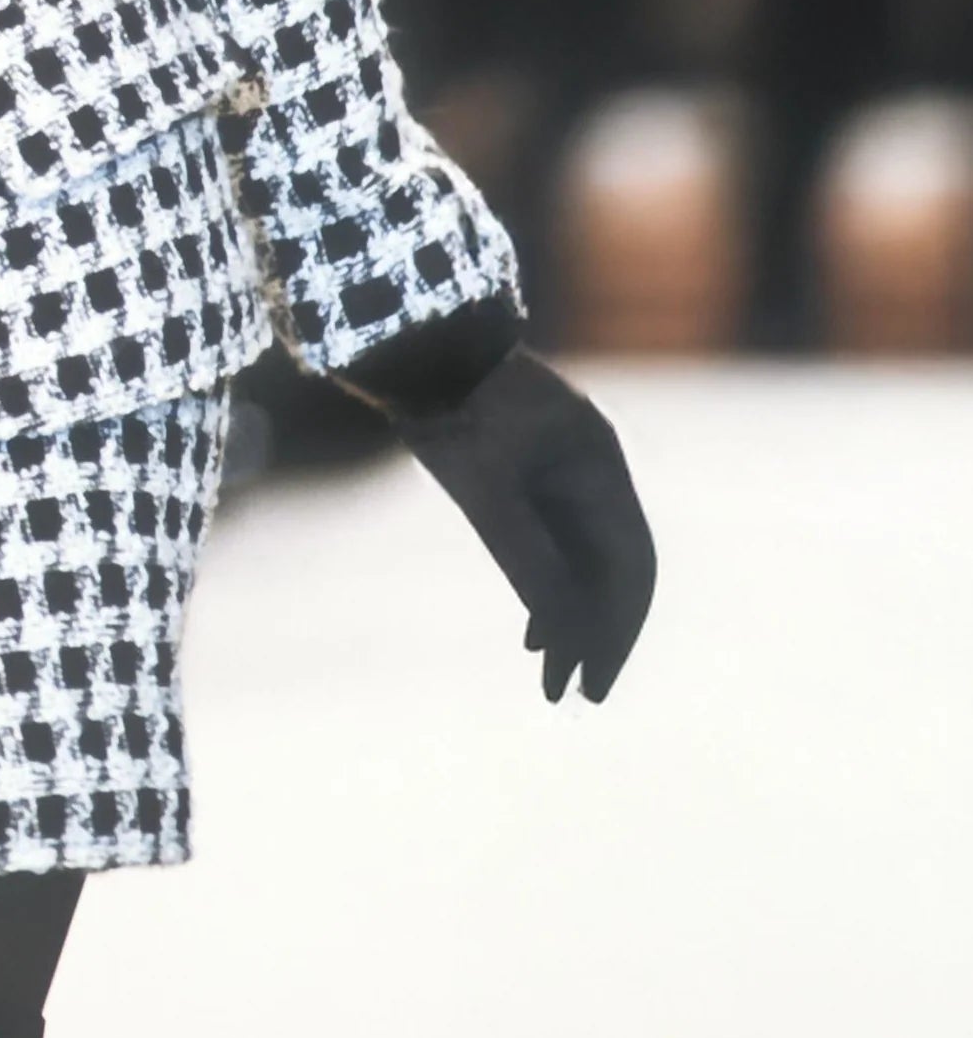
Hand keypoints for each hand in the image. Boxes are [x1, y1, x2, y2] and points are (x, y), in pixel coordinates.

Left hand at [388, 348, 656, 703]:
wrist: (406, 344)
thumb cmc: (447, 405)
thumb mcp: (484, 486)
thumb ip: (525, 556)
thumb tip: (563, 632)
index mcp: (599, 463)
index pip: (631, 564)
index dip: (618, 629)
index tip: (594, 683)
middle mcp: (589, 469)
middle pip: (608, 566)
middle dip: (595, 632)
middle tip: (574, 693)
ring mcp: (557, 470)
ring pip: (579, 559)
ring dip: (569, 616)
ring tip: (550, 675)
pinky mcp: (522, 472)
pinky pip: (551, 542)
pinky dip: (546, 586)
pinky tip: (534, 630)